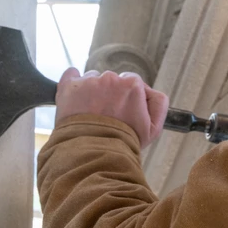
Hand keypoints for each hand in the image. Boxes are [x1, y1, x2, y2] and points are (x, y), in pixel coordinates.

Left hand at [55, 68, 169, 148]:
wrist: (92, 153)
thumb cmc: (122, 143)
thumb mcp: (153, 128)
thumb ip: (158, 103)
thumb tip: (150, 91)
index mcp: (132, 85)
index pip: (132, 83)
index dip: (128, 98)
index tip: (123, 111)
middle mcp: (111, 78)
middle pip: (112, 81)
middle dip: (110, 95)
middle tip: (106, 116)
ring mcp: (88, 81)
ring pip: (93, 80)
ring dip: (92, 92)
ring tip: (90, 115)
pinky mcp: (69, 86)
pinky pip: (71, 74)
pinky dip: (73, 81)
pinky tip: (75, 95)